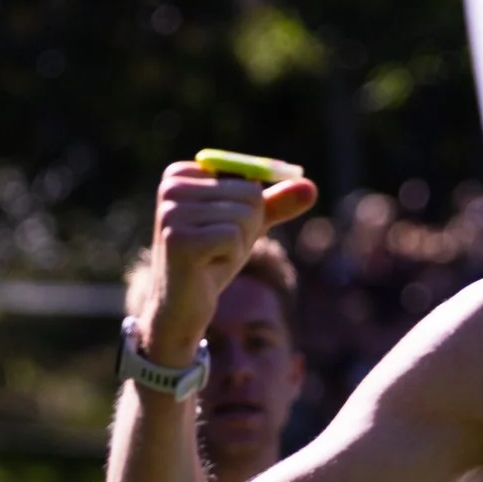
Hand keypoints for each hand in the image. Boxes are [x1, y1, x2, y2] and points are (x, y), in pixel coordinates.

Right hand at [144, 161, 317, 361]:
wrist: (181, 307)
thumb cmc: (211, 261)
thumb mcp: (246, 226)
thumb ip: (275, 203)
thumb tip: (310, 187)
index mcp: (182, 174)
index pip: (248, 180)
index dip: (248, 213)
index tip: (218, 231)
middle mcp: (172, 187)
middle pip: (250, 194)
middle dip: (246, 229)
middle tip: (216, 249)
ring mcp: (172, 212)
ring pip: (245, 216)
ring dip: (239, 245)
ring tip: (211, 257)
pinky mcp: (179, 239)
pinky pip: (234, 237)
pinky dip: (231, 257)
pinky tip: (207, 268)